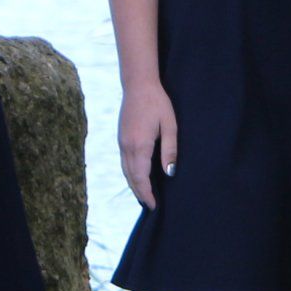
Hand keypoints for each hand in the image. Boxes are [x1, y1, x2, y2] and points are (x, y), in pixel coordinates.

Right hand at [118, 83, 178, 207]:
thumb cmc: (158, 103)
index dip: (146, 193)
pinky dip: (130, 174)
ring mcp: (121, 142)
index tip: (154, 205)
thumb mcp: (170, 125)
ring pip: (125, 171)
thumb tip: (169, 173)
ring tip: (144, 195)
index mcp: (139, 145)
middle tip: (150, 205)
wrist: (138, 85)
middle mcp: (127, 146)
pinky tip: (137, 176)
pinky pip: (124, 162)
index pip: (141, 177)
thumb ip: (169, 149)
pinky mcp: (121, 138)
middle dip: (140, 193)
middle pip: (131, 177)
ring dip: (133, 184)